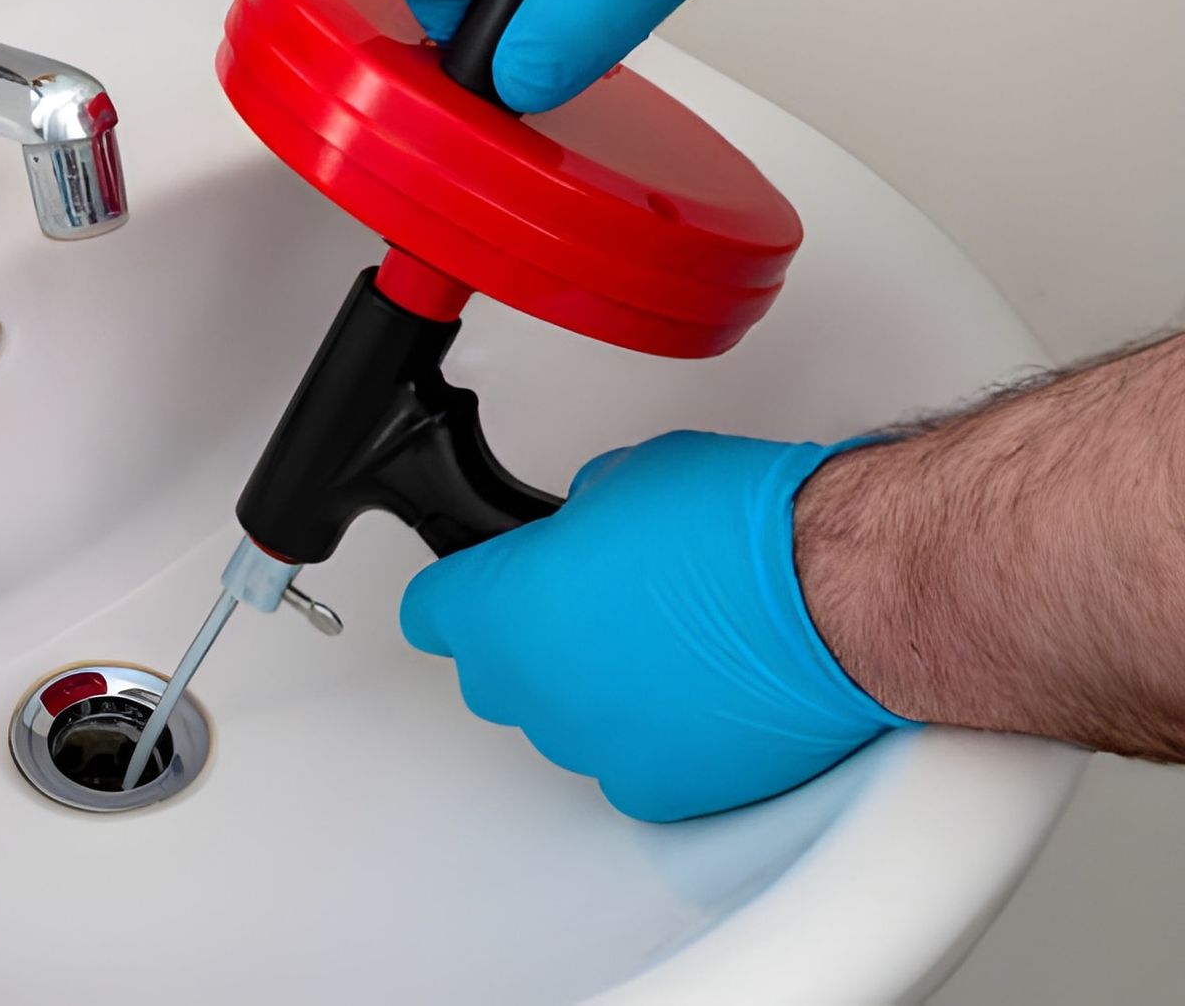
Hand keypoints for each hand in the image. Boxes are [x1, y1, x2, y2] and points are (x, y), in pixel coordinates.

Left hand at [399, 431, 913, 821]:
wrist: (835, 597)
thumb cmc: (740, 529)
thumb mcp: (627, 476)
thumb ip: (575, 517)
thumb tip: (581, 531)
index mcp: (505, 607)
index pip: (431, 612)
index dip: (458, 594)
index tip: (475, 588)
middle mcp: (536, 688)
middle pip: (496, 673)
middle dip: (532, 640)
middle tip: (596, 604)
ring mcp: (593, 746)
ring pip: (566, 721)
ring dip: (597, 689)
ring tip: (667, 645)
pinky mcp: (658, 790)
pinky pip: (631, 763)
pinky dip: (655, 735)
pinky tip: (701, 693)